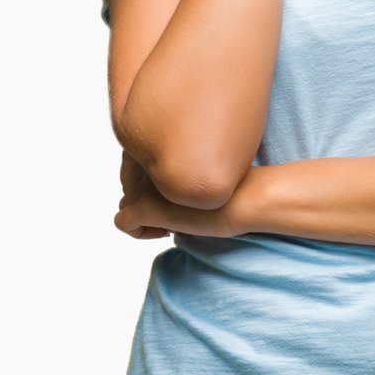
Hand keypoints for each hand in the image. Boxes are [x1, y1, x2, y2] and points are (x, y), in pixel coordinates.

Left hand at [115, 149, 239, 239]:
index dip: (154, 185)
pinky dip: (140, 232)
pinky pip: (123, 223)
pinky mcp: (146, 207)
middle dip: (149, 202)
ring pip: (126, 204)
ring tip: (176, 221)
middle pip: (131, 186)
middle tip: (179, 210)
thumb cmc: (236, 184)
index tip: (178, 195)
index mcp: (162, 142)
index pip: (138, 166)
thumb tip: (159, 192)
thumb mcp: (202, 168)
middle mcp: (149, 159)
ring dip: (146, 217)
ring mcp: (146, 183)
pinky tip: (167, 232)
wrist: (251, 195)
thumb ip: (178, 168)